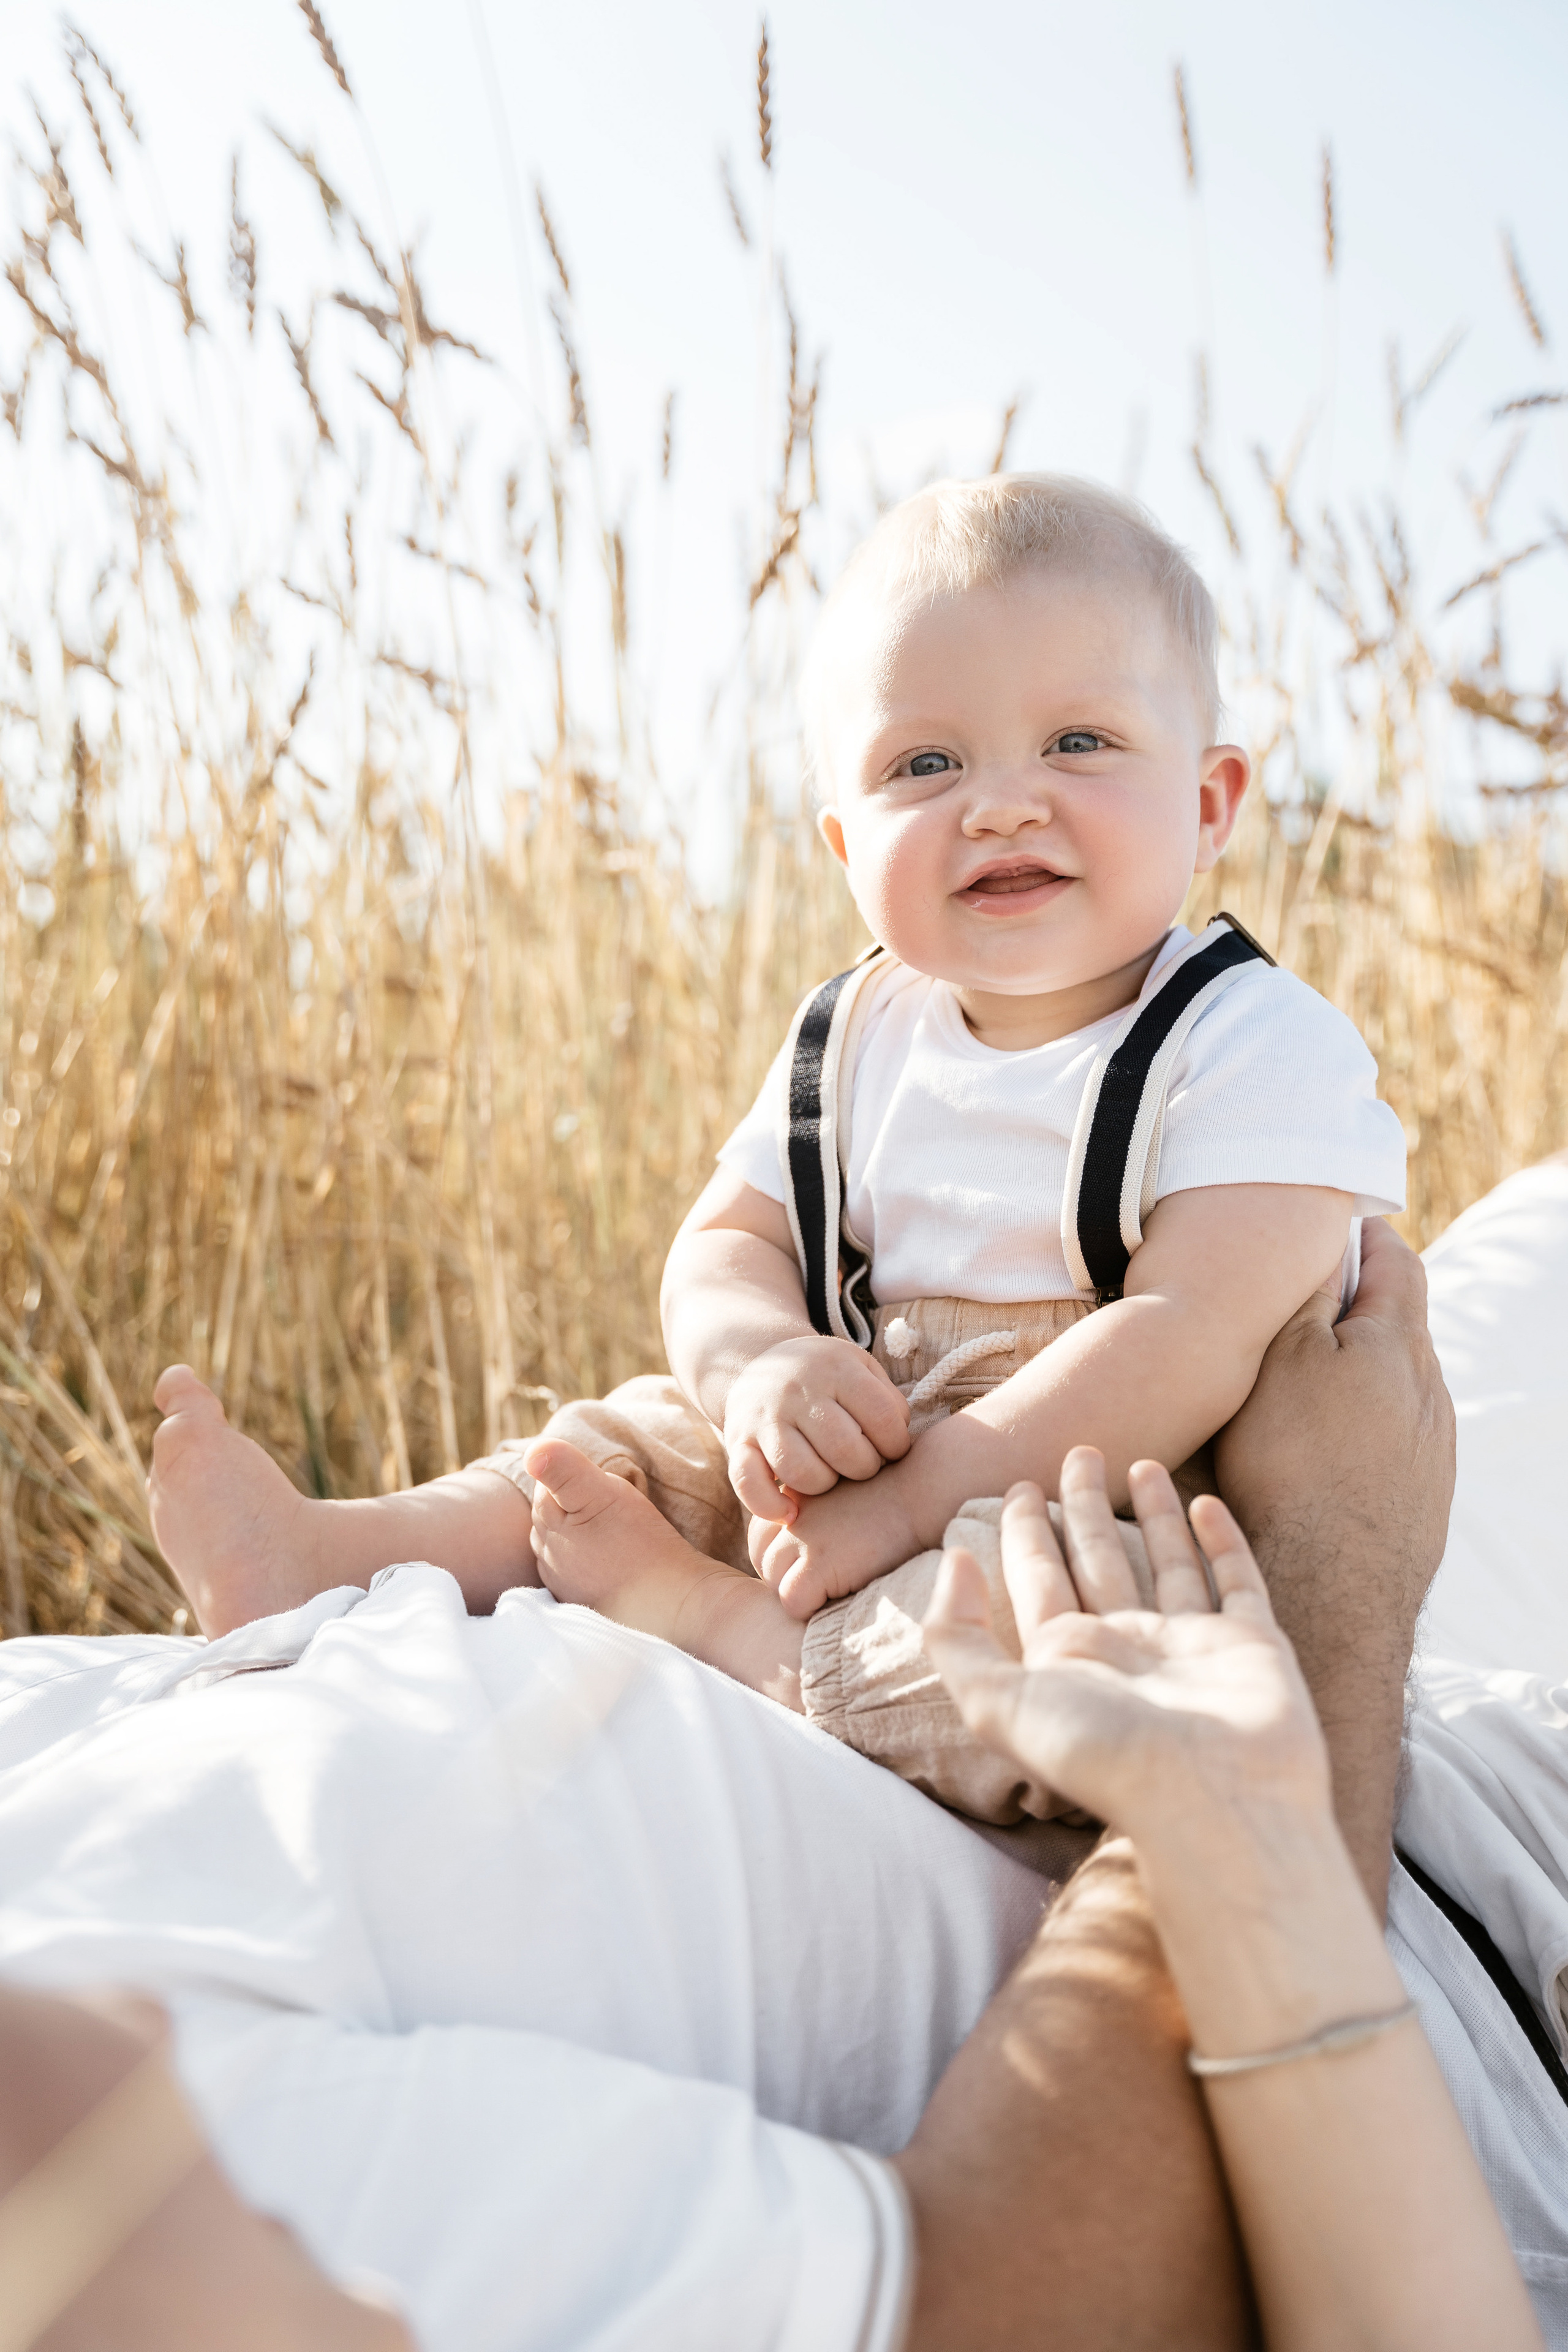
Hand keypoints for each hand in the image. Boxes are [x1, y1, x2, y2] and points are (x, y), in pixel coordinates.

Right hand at [723, 1335, 909, 1520]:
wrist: (761, 1362)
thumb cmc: (826, 1376)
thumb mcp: (860, 1368)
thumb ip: (886, 1400)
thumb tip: (898, 1447)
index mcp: (835, 1368)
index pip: (882, 1417)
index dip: (896, 1444)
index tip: (892, 1449)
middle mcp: (796, 1390)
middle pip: (845, 1450)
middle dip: (865, 1468)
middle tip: (863, 1463)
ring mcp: (764, 1417)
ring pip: (803, 1473)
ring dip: (826, 1485)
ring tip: (831, 1475)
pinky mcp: (738, 1442)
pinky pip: (750, 1484)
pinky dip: (771, 1507)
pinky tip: (792, 1512)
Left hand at [749, 1468, 922, 1618]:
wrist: (924, 1491)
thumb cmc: (896, 1495)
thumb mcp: (842, 1493)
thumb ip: (816, 1512)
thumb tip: (803, 1548)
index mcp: (794, 1492)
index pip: (761, 1535)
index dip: (785, 1554)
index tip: (818, 1558)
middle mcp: (790, 1512)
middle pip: (762, 1560)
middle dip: (787, 1575)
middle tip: (826, 1580)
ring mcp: (802, 1537)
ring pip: (774, 1583)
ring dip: (801, 1593)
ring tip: (837, 1587)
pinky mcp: (819, 1562)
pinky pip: (792, 1601)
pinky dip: (811, 1609)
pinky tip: (842, 1594)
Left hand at [922, 1447, 1330, 1842]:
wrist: (1216, 1806)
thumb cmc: (1106, 1759)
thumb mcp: (999, 1704)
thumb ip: (959, 1636)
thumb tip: (952, 1560)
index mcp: (1068, 1657)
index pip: (1038, 1576)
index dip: (1024, 1530)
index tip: (1016, 1484)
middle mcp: (1127, 1648)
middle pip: (1099, 1558)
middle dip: (1083, 1507)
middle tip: (1078, 1451)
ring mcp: (1193, 1646)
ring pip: (1167, 1562)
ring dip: (1153, 1515)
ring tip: (1141, 1463)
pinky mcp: (1254, 1648)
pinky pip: (1236, 1581)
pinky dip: (1222, 1543)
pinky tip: (1206, 1505)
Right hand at [1214, 1215, 1454, 1632]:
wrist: (1333, 1583)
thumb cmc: (1292, 1461)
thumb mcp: (1280, 1359)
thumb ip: (1304, 1299)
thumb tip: (1322, 1253)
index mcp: (1398, 1343)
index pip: (1396, 1262)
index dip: (1366, 1237)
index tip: (1337, 1228)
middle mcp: (1429, 1390)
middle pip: (1397, 1325)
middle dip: (1355, 1309)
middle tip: (1299, 1308)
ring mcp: (1433, 1448)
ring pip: (1394, 1387)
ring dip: (1355, 1375)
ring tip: (1297, 1388)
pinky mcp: (1425, 1496)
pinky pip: (1393, 1439)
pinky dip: (1359, 1426)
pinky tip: (1318, 1452)